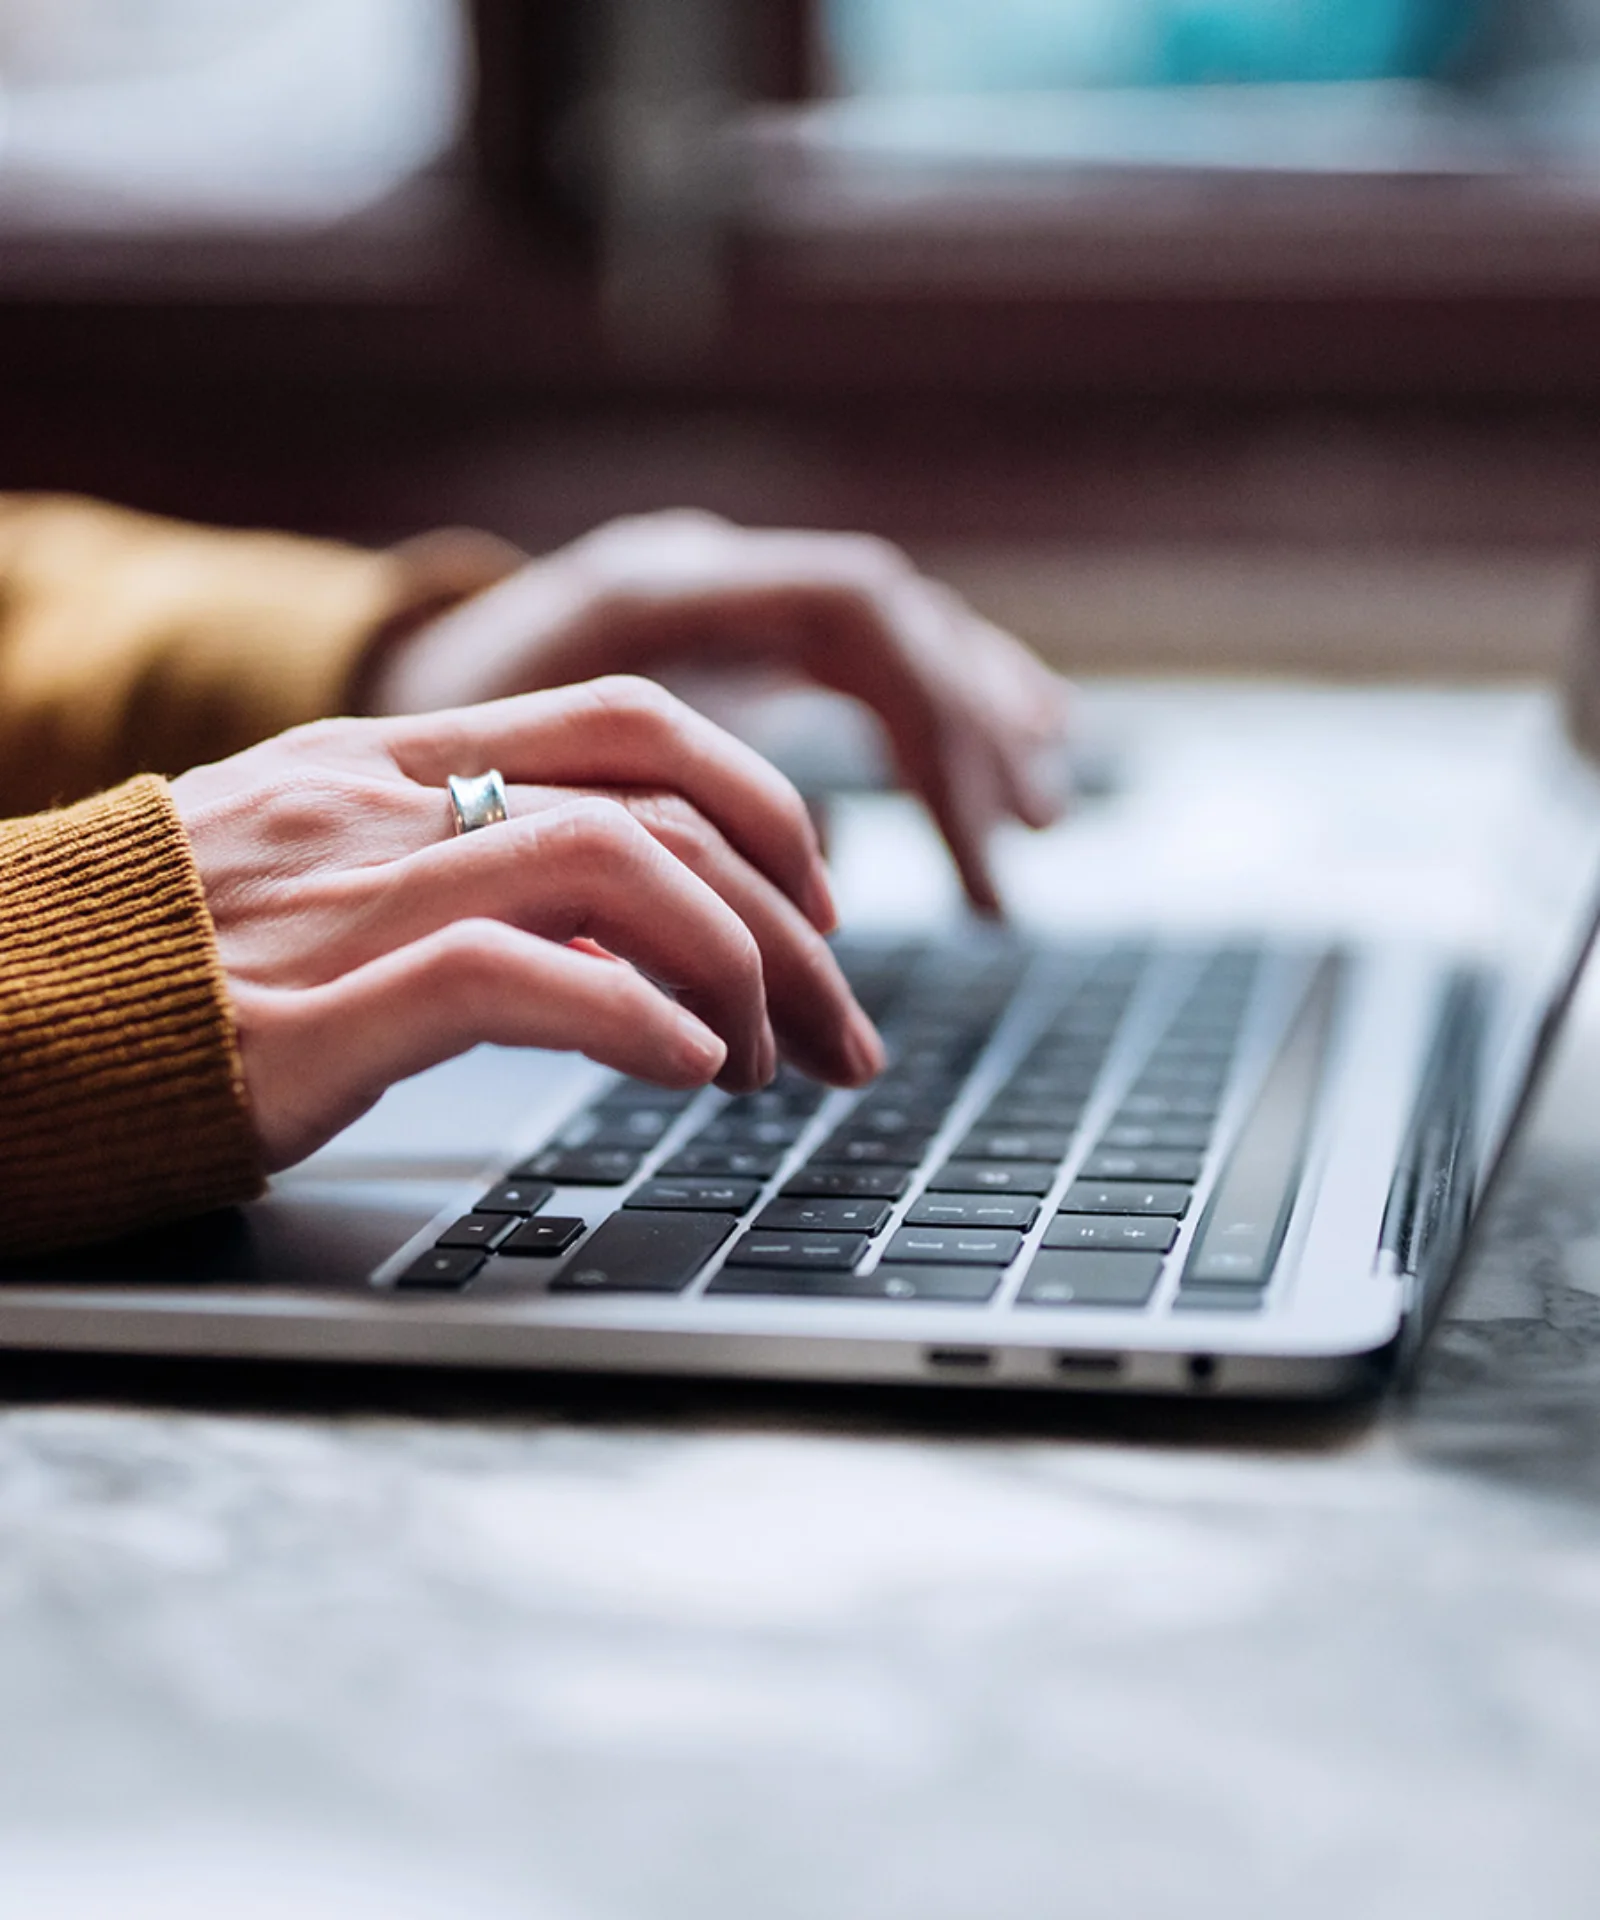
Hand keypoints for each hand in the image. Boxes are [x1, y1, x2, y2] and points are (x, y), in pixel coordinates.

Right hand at [170, 676, 883, 1170]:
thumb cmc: (154, 967)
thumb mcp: (315, 876)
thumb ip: (459, 866)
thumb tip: (628, 925)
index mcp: (388, 759)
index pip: (632, 724)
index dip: (760, 803)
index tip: (814, 907)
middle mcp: (383, 802)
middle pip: (663, 796)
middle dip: (793, 913)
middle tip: (843, 1021)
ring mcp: (350, 895)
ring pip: (619, 869)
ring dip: (739, 970)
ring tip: (772, 1064)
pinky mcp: (313, 1008)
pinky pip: (517, 976)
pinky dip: (635, 1019)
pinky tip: (693, 1072)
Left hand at [367, 512, 1072, 913]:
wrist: (357, 679)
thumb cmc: (411, 754)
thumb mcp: (490, 797)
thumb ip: (606, 854)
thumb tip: (725, 973)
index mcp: (654, 585)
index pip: (852, 611)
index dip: (924, 729)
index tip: (958, 853)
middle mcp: (703, 569)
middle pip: (891, 624)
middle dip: (967, 743)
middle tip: (1021, 852)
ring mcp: (720, 593)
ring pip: (889, 633)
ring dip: (974, 721)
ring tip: (1041, 815)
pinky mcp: (728, 636)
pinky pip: (863, 658)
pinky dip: (935, 712)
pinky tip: (1003, 753)